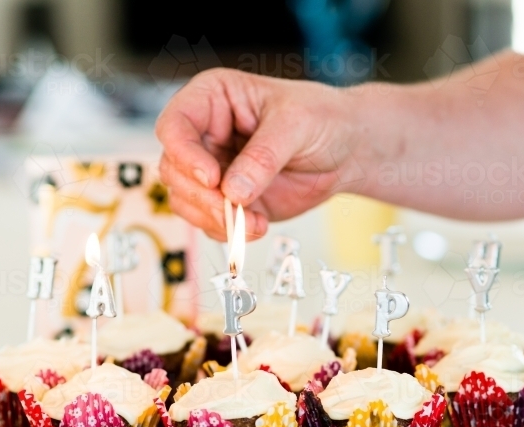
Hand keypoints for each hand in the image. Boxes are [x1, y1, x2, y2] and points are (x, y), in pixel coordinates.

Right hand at [155, 68, 361, 239]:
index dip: (185, 154)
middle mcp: (205, 134)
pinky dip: (228, 231)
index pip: (175, 125)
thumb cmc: (322, 118)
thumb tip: (233, 190)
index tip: (213, 178)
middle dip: (203, 197)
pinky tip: (258, 226)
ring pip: (186, 200)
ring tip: (256, 222)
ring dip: (215, 218)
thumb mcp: (297, 125)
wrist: (347, 149)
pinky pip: (209, 222)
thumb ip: (264, 157)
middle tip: (236, 211)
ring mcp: (214, 169)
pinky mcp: (228, 200)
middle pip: (175, 170)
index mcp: (212, 99)